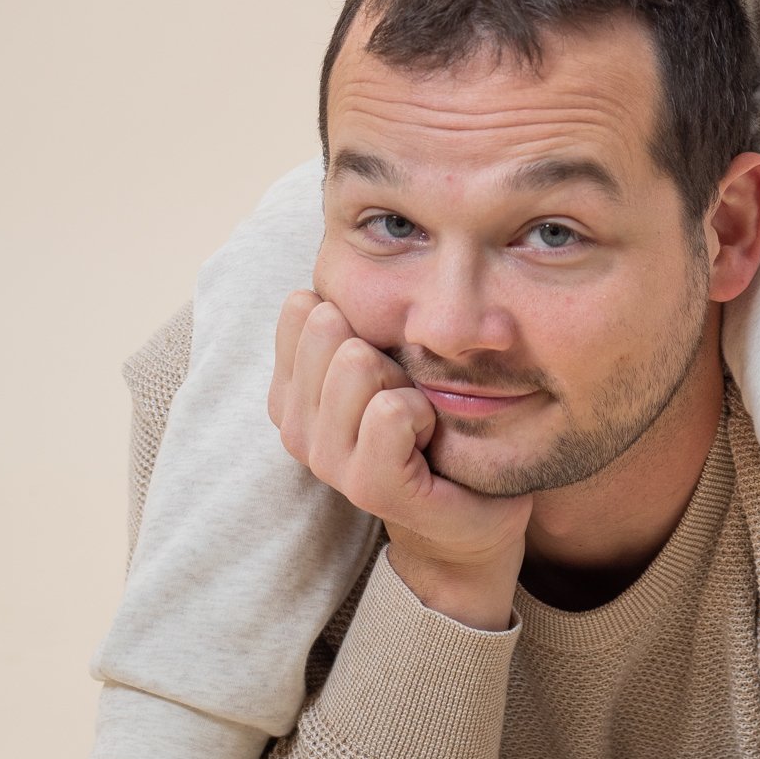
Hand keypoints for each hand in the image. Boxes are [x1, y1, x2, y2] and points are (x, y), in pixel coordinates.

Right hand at [267, 291, 527, 627]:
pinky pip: (390, 411)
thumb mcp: (387, 360)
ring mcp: (327, 461)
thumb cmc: (429, 428)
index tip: (383, 358)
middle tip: (406, 392)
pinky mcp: (369, 486)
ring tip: (419, 419)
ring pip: (357, 363)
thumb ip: (356, 315)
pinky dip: (423, 414)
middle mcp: (295, 427)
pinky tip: (428, 440)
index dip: (358, 318)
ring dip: (405, 382)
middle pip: (330, 327)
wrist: (468, 515)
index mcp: (291, 392)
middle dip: (385, 348)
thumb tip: (346, 243)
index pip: (301, 308)